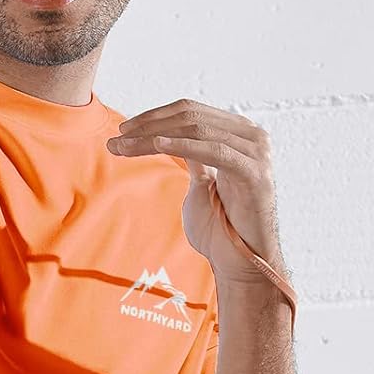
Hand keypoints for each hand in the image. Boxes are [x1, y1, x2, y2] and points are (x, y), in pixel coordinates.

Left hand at [107, 99, 285, 287]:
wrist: (241, 261)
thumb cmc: (221, 228)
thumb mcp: (202, 183)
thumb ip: (193, 157)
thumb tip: (167, 138)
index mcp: (239, 134)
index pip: (191, 111)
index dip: (155, 116)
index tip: (123, 130)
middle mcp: (252, 137)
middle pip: (191, 116)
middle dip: (149, 125)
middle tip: (117, 136)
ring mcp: (256, 153)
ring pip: (196, 130)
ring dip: (155, 136)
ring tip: (125, 144)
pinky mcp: (254, 172)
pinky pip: (213, 151)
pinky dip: (183, 144)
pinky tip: (157, 144)